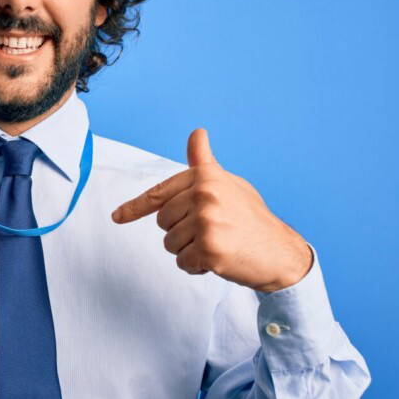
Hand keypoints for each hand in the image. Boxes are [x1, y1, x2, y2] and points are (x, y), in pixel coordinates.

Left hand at [111, 129, 311, 291]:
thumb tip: (196, 133)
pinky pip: (182, 262)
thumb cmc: (251, 217)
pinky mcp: (210, 250)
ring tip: (218, 244)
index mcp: (205, 177)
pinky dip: (196, 266)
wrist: (281, 252)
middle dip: (181, 232)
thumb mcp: (228, 183)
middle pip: (163, 222)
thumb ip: (204, 164)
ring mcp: (207, 223)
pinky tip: (220, 260)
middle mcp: (204, 196)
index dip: (134, 208)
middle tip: (212, 231)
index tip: (116, 217)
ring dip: (188, 250)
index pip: (159, 194)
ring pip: (170, 244)